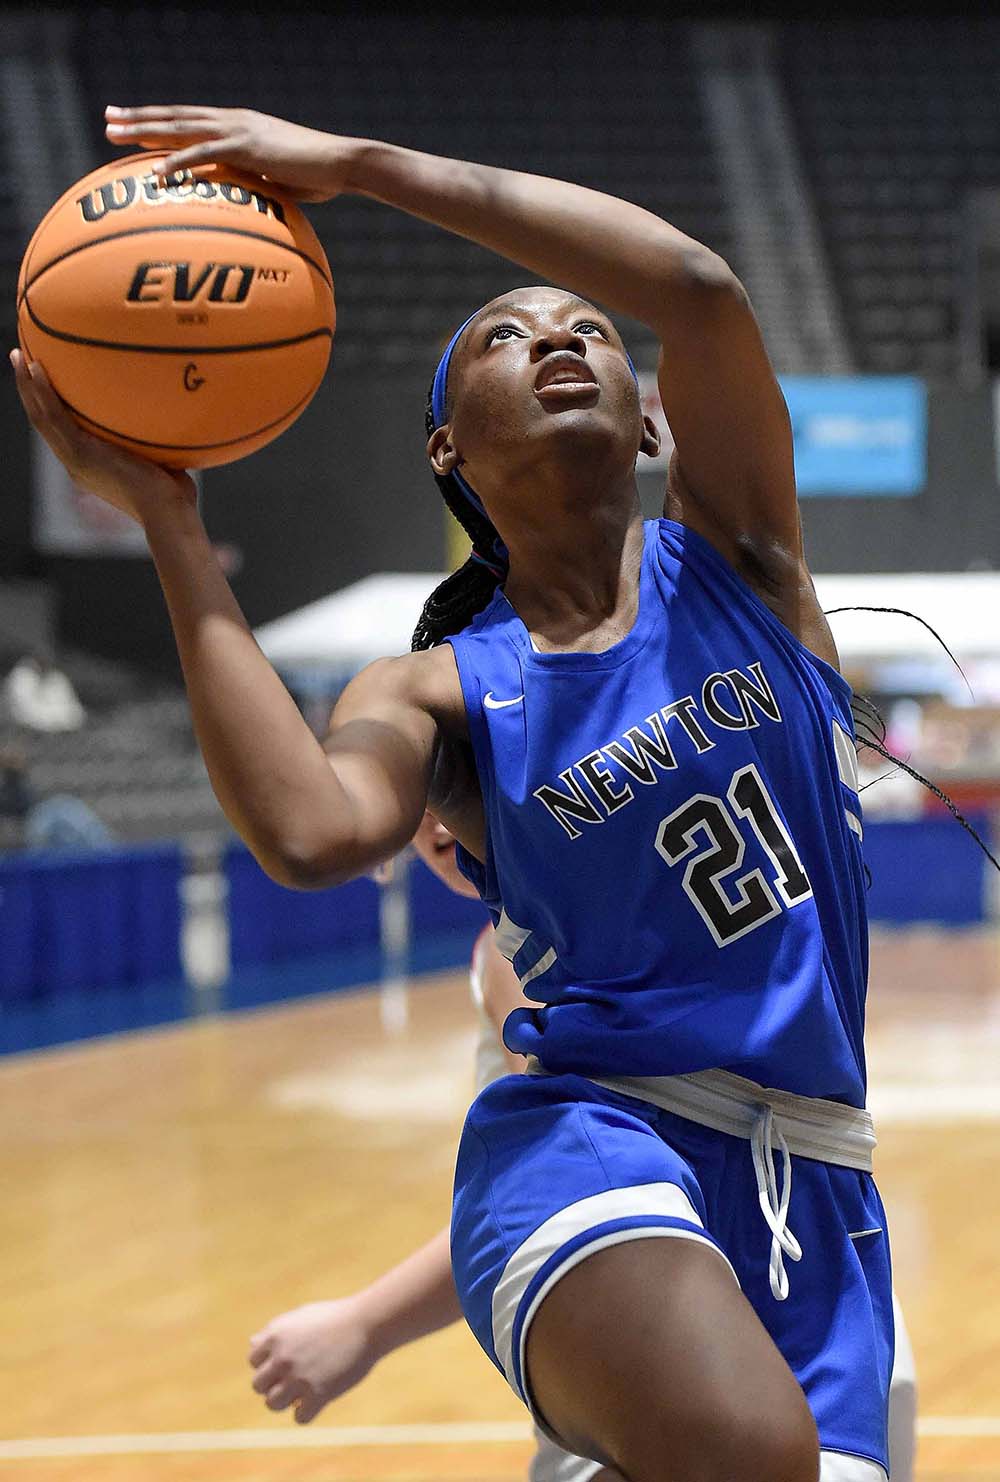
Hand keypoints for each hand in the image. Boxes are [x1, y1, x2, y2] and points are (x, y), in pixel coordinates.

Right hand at [10, 350, 195, 523]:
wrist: (167, 513)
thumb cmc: (174, 495)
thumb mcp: (158, 464)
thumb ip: (154, 445)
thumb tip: (171, 422)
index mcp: (89, 467)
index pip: (62, 432)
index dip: (48, 407)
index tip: (43, 384)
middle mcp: (76, 464)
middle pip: (43, 422)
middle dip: (29, 391)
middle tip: (20, 360)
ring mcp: (75, 459)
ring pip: (40, 417)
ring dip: (26, 385)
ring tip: (17, 356)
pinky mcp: (81, 453)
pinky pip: (54, 417)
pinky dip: (42, 392)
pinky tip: (36, 368)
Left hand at [105, 105, 352, 202]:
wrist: (342, 163)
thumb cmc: (316, 176)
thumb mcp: (277, 179)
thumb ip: (254, 182)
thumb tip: (241, 202)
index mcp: (237, 126)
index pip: (189, 119)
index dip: (158, 119)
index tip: (130, 121)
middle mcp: (232, 121)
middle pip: (175, 116)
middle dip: (138, 117)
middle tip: (108, 119)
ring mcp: (238, 130)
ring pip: (180, 127)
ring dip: (144, 130)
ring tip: (114, 135)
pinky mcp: (246, 147)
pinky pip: (203, 154)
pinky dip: (177, 163)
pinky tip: (155, 173)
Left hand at [248, 1296, 380, 1424]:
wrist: (366, 1323)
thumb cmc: (334, 1317)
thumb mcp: (300, 1316)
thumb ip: (274, 1332)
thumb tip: (252, 1345)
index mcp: (276, 1336)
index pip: (254, 1361)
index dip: (269, 1363)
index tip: (286, 1361)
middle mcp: (283, 1358)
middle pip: (258, 1385)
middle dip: (273, 1384)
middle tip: (293, 1379)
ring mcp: (300, 1378)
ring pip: (273, 1404)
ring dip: (285, 1401)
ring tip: (301, 1393)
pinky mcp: (319, 1394)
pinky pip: (300, 1417)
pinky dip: (306, 1413)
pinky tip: (317, 1401)